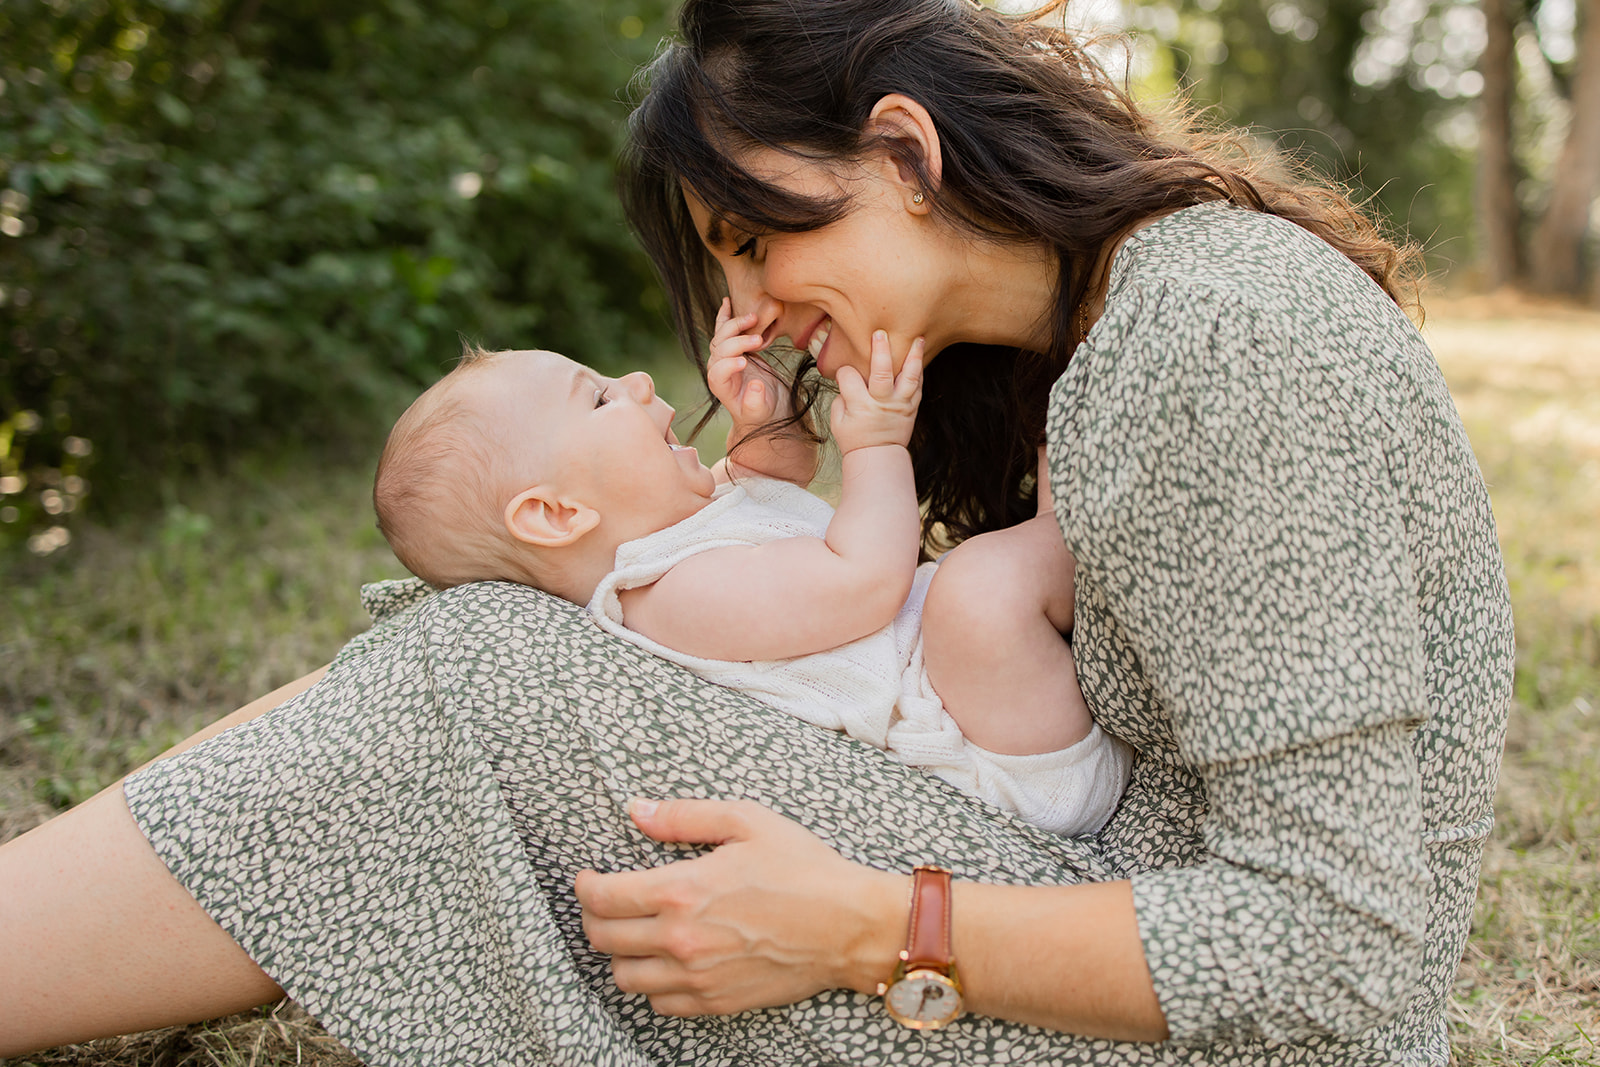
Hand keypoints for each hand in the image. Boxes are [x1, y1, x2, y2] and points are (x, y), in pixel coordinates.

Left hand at [575, 798, 906, 1015]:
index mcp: (681, 890)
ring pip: (624, 977)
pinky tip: (664, 963)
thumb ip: (685, 816)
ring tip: (632, 935)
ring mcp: (697, 977)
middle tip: (604, 903)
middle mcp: (680, 939)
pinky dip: (651, 984)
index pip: (603, 897)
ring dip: (619, 955)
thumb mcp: (746, 820)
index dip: (583, 886)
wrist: (849, 925)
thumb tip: (638, 811)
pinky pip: (659, 1003)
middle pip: (603, 939)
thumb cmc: (803, 868)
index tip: (586, 878)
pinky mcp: (716, 1002)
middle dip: (593, 917)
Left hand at [707, 298, 790, 432]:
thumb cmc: (762, 412)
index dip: (728, 365)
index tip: (745, 362)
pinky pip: (724, 328)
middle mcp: (717, 368)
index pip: (718, 372)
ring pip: (722, 335)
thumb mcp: (761, 411)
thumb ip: (756, 401)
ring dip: (736, 324)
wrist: (766, 405)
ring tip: (753, 318)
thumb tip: (755, 386)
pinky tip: (727, 301)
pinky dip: (725, 315)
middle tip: (758, 339)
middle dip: (737, 341)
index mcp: (720, 386)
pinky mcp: (733, 346)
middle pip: (719, 349)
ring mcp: (723, 355)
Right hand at [829, 332, 923, 454]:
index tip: (843, 374)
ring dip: (913, 356)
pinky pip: (918, 386)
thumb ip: (841, 398)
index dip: (844, 372)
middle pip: (882, 373)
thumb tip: (849, 379)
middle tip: (880, 333)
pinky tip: (918, 355)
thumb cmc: (854, 437)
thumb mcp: (837, 421)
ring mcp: (899, 405)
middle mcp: (881, 403)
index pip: (849, 377)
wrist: (878, 456)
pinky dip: (918, 370)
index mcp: (860, 406)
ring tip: (917, 338)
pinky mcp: (911, 407)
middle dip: (881, 351)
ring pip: (909, 377)